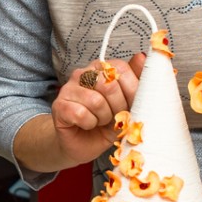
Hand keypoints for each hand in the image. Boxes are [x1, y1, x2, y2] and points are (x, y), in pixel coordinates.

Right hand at [47, 53, 144, 167]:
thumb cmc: (106, 123)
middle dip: (118, 106)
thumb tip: (142, 56)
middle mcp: (83, 73)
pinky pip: (81, 114)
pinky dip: (89, 124)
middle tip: (115, 116)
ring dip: (103, 118)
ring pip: (96, 101)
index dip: (132, 90)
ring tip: (100, 121)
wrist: (83, 145)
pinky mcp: (59, 106)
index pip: (120, 69)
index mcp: (101, 68)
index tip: (132, 105)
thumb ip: (136, 81)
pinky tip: (87, 125)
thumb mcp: (127, 103)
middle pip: (109, 85)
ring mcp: (68, 89)